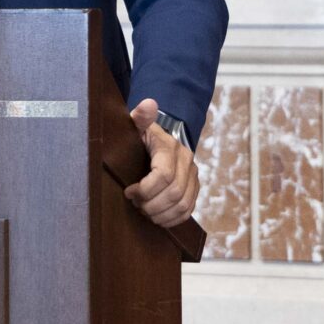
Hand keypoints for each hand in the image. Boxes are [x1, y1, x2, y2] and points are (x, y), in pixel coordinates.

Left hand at [125, 98, 198, 227]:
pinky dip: (172, 219)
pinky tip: (157, 218)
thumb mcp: (137, 123)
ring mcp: (193, 176)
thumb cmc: (144, 134)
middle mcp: (187, 162)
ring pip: (183, 205)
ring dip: (161, 214)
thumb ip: (140, 116)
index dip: (144, 189)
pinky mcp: (194, 187)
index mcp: (170, 148)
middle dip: (151, 204)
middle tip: (135, 205)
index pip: (164, 175)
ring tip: (144, 211)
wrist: (164, 136)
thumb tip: (148, 104)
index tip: (128, 192)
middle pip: (174, 193)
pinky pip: (189, 209)